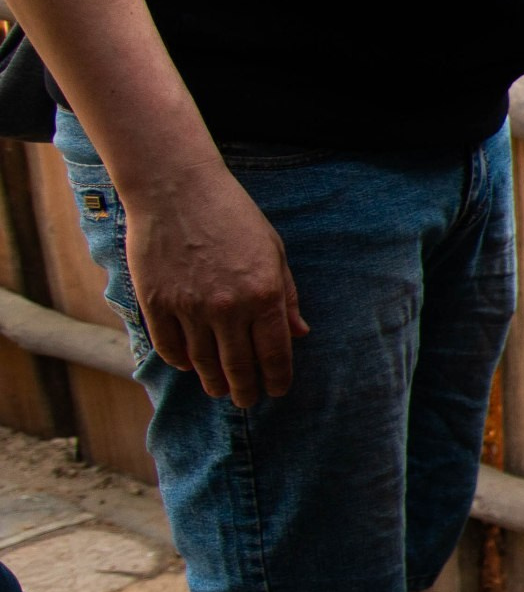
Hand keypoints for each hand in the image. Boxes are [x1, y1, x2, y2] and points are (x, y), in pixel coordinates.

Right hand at [122, 166, 307, 407]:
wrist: (177, 189)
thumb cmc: (233, 216)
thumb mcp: (273, 252)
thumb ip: (286, 296)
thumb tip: (299, 335)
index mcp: (264, 295)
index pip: (274, 354)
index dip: (276, 379)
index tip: (276, 391)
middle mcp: (228, 308)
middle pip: (238, 367)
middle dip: (244, 391)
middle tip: (245, 401)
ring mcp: (189, 307)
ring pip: (202, 363)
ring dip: (213, 381)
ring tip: (219, 389)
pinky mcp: (156, 303)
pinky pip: (169, 347)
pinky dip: (180, 361)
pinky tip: (189, 365)